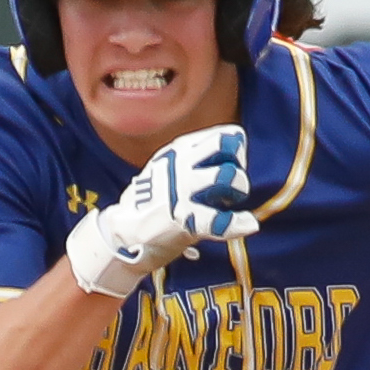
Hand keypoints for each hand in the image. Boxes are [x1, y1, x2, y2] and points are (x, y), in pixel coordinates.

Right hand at [64, 125, 259, 299]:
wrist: (121, 234)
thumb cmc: (152, 203)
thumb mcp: (168, 168)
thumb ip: (195, 160)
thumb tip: (233, 152)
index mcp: (178, 150)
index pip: (223, 135)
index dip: (235, 150)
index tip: (230, 165)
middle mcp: (180, 164)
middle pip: (225, 147)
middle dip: (238, 164)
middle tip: (232, 183)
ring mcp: (180, 190)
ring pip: (226, 176)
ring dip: (238, 189)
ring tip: (230, 202)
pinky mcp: (182, 219)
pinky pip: (217, 219)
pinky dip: (237, 223)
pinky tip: (247, 224)